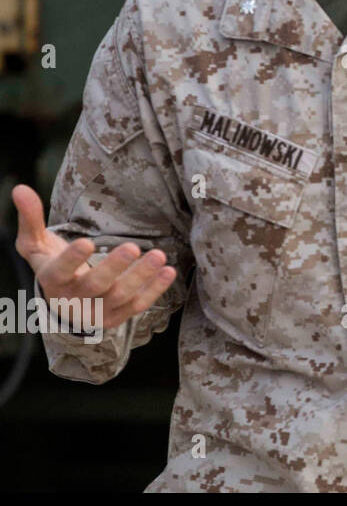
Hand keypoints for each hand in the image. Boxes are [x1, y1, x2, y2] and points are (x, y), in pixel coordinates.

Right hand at [11, 184, 176, 331]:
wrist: (64, 306)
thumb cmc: (51, 267)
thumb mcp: (35, 245)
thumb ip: (30, 219)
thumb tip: (19, 188)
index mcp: (52, 281)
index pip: (60, 272)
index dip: (71, 260)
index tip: (85, 242)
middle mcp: (74, 300)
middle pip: (95, 285)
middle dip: (113, 267)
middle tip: (133, 247)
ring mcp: (97, 311)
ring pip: (120, 296)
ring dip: (140, 277)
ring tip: (159, 255)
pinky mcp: (118, 316)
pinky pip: (138, 305)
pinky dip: (154, 290)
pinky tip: (169, 271)